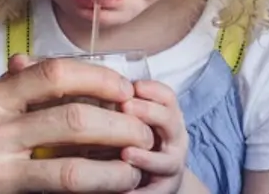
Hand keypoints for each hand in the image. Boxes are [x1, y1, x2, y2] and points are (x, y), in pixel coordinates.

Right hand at [0, 55, 155, 192]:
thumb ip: (5, 92)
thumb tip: (36, 67)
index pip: (55, 74)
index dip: (98, 78)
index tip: (124, 88)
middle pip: (73, 116)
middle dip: (118, 122)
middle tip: (144, 128)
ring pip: (71, 162)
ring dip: (113, 165)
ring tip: (137, 166)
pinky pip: (54, 189)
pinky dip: (90, 189)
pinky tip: (110, 189)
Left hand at [119, 79, 192, 193]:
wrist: (156, 178)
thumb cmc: (140, 141)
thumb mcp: (136, 120)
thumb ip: (124, 107)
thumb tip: (94, 85)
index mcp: (168, 118)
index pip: (168, 98)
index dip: (153, 90)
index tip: (134, 85)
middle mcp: (174, 140)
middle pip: (170, 121)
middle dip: (149, 112)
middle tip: (126, 106)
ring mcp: (171, 166)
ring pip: (165, 161)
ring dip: (146, 157)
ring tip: (126, 153)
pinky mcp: (163, 190)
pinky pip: (153, 193)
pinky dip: (138, 193)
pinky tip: (122, 191)